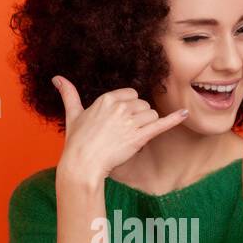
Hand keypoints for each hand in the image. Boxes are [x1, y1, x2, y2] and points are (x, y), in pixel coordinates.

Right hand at [52, 76, 188, 184]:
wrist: (82, 164)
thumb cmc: (77, 142)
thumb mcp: (73, 115)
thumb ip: (68, 94)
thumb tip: (57, 78)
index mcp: (107, 99)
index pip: (131, 94)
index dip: (129, 107)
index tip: (121, 120)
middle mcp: (120, 107)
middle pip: (143, 105)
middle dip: (138, 118)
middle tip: (123, 134)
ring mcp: (130, 122)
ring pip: (151, 115)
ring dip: (146, 126)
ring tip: (131, 138)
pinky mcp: (139, 137)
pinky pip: (161, 124)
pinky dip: (174, 119)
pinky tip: (185, 113)